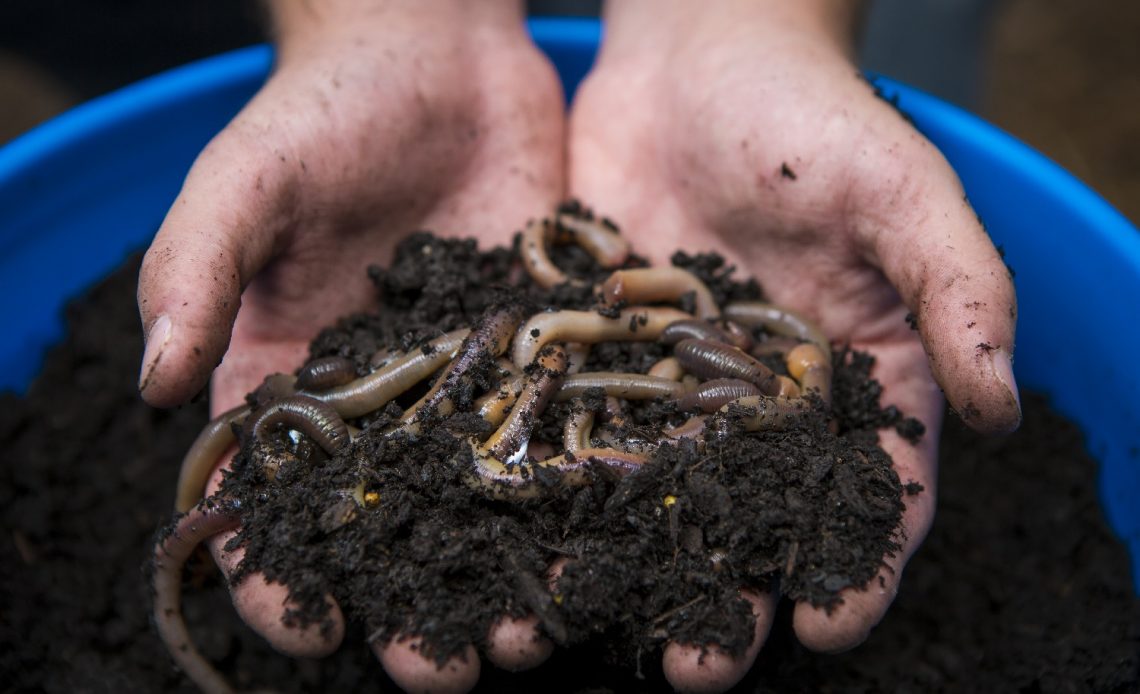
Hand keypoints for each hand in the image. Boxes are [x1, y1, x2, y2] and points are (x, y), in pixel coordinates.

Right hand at [138, 1, 563, 688]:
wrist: (434, 55)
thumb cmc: (319, 112)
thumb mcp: (245, 183)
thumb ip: (194, 273)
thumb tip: (153, 384)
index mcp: (287, 379)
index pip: (268, 499)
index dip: (275, 572)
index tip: (307, 630)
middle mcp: (377, 399)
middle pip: (386, 524)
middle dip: (411, 600)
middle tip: (448, 668)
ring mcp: (463, 379)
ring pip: (480, 497)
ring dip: (502, 569)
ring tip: (536, 635)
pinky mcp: (537, 346)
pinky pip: (557, 425)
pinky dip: (577, 487)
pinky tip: (603, 540)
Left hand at [567, 1, 1019, 689]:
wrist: (698, 55)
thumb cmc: (816, 119)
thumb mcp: (902, 192)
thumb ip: (959, 290)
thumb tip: (1003, 411)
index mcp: (854, 375)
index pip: (869, 488)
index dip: (858, 563)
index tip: (833, 627)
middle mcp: (764, 399)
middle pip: (754, 515)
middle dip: (730, 596)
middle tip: (699, 670)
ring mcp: (676, 382)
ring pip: (658, 493)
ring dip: (633, 567)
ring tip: (599, 631)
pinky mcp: (602, 352)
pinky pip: (580, 428)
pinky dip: (556, 487)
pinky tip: (528, 539)